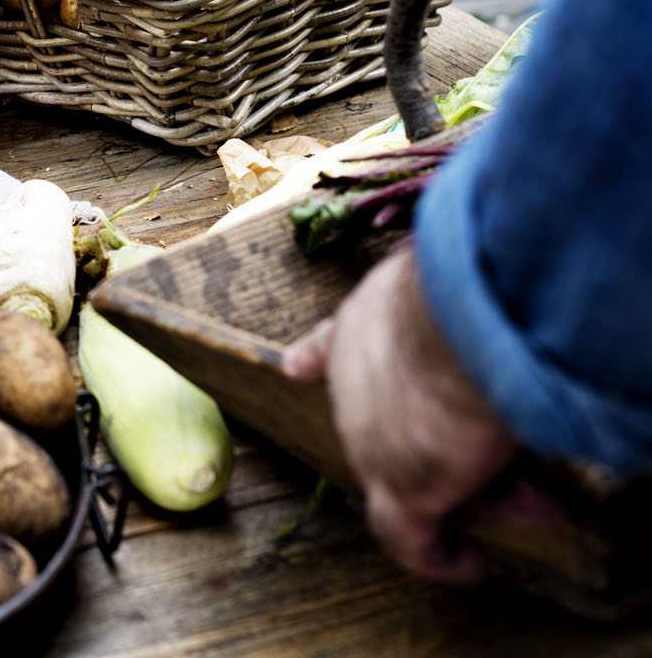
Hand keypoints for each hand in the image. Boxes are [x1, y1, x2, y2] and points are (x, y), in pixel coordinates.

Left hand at [283, 242, 539, 581]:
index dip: (318, 358)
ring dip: (482, 493)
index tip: (298, 367)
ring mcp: (370, 439)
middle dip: (456, 444)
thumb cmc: (466, 286)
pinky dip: (440, 557)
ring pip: (421, 477)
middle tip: (517, 460)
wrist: (462, 321)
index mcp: (362, 326)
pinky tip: (469, 565)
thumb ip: (446, 292)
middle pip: (400, 424)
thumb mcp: (444, 277)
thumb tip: (478, 272)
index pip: (330, 346)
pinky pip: (412, 539)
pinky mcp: (401, 487)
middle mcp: (354, 386)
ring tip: (539, 505)